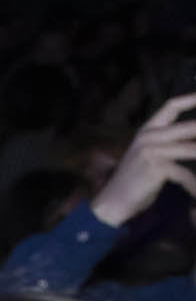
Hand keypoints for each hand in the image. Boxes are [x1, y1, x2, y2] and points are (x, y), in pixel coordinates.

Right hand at [90, 93, 195, 227]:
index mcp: (147, 130)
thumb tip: (193, 137)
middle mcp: (149, 136)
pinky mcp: (156, 167)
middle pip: (190, 126)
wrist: (112, 202)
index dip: (192, 99)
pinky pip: (186, 173)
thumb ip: (168, 143)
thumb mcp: (148, 156)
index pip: (171, 106)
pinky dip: (194, 185)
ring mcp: (152, 151)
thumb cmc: (134, 180)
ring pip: (192, 148)